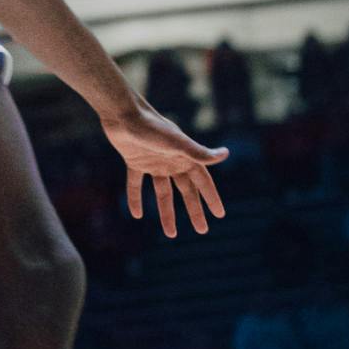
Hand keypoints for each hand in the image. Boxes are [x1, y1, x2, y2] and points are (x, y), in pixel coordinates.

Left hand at [103, 99, 228, 236]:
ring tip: (171, 234)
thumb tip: (226, 154)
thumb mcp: (176, 142)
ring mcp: (153, 162)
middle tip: (202, 230)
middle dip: (194, 210)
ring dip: (166, 212)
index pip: (203, 181)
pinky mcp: (134, 162)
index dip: (211, 197)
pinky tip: (137, 214)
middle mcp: (171, 161)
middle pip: (186, 190)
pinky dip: (135, 198)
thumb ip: (198, 152)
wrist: (122, 113)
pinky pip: (136, 184)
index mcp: (184, 156)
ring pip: (162, 193)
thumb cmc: (152, 126)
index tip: (220, 215)